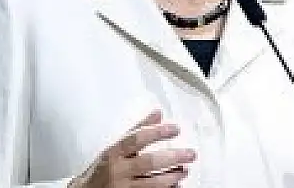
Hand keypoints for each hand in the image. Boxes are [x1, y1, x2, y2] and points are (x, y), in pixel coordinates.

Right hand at [68, 110, 195, 187]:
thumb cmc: (104, 169)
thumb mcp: (116, 147)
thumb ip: (138, 130)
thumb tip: (158, 114)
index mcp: (114, 153)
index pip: (136, 140)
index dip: (156, 133)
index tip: (175, 129)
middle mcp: (118, 171)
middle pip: (148, 162)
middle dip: (172, 157)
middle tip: (190, 153)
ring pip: (152, 184)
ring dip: (172, 176)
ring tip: (185, 170)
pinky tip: (176, 186)